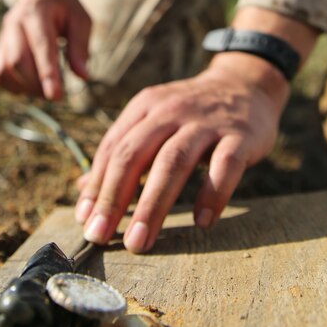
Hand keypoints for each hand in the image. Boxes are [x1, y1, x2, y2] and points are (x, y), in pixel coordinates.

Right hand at [0, 0, 90, 99]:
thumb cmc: (64, 8)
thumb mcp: (81, 19)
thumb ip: (81, 47)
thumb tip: (83, 76)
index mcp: (36, 12)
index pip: (41, 47)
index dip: (47, 73)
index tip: (56, 96)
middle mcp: (14, 22)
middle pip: (17, 61)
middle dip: (37, 83)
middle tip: (57, 93)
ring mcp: (3, 35)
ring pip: (5, 69)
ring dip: (26, 87)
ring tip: (45, 87)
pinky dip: (14, 86)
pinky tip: (31, 85)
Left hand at [74, 52, 289, 252]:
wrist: (243, 84)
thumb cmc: (190, 113)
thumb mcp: (153, 120)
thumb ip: (122, 151)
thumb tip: (82, 190)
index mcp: (145, 106)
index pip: (113, 148)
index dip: (96, 186)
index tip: (85, 221)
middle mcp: (171, 111)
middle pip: (136, 155)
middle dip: (114, 198)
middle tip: (101, 236)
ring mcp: (206, 123)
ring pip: (173, 162)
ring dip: (153, 204)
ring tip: (139, 241)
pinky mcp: (239, 136)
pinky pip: (225, 166)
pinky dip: (213, 194)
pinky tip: (202, 222)